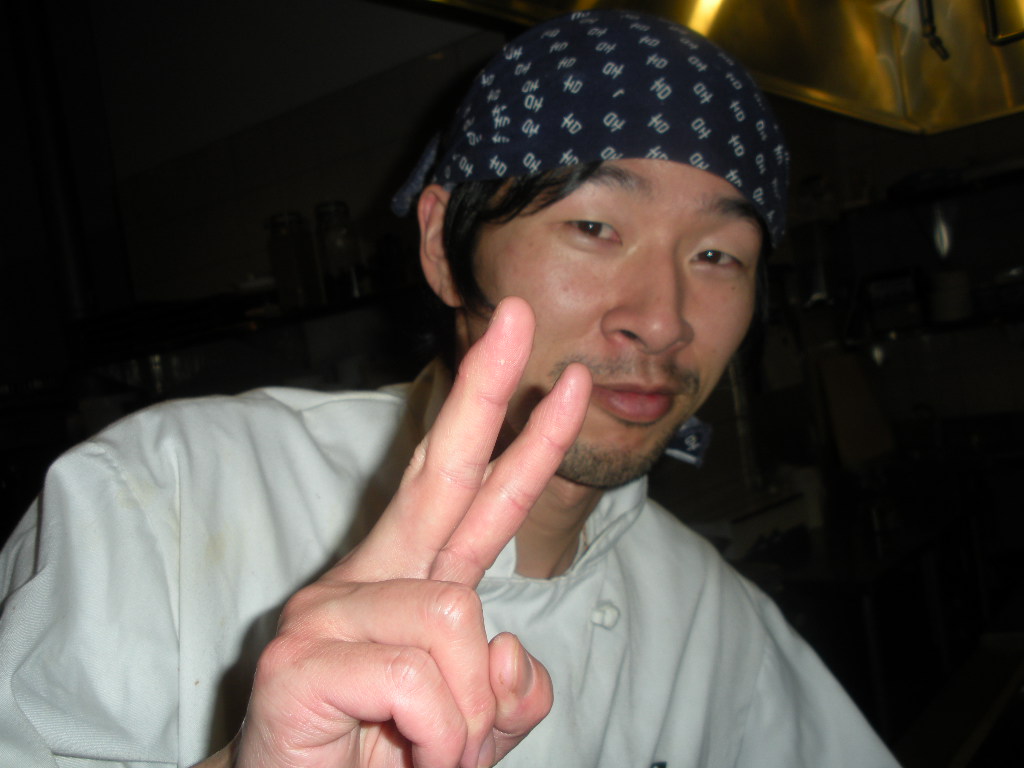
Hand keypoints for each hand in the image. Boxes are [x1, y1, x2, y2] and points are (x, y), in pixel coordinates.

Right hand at [219, 298, 591, 767]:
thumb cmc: (380, 763)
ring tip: (431, 756)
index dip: (520, 437)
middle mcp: (365, 578)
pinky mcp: (297, 659)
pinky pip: (420, 678)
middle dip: (487, 389)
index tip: (560, 379)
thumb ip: (503, 692)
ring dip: (468, 717)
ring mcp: (328, 612)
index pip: (472, 495)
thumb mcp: (469, 732)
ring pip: (458, 618)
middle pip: (440, 470)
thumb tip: (505, 648)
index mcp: (411, 583)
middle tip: (520, 314)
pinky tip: (402, 756)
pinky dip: (439, 739)